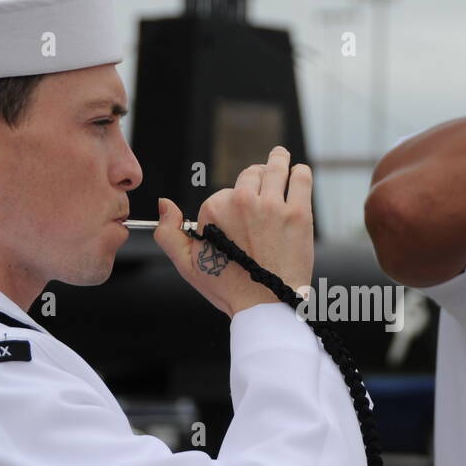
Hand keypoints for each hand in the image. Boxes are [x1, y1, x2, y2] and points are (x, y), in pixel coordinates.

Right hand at [154, 146, 314, 316]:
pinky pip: (300, 177)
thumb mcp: (187, 266)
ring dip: (278, 161)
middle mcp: (242, 202)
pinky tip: (297, 172)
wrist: (266, 307)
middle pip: (251, 174)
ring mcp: (272, 206)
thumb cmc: (228, 288)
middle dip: (256, 178)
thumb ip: (168, 234)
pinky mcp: (298, 213)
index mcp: (214, 211)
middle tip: (264, 181)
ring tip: (280, 158)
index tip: (239, 220)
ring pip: (276, 168)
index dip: (231, 205)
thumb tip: (164, 203)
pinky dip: (298, 172)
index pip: (225, 192)